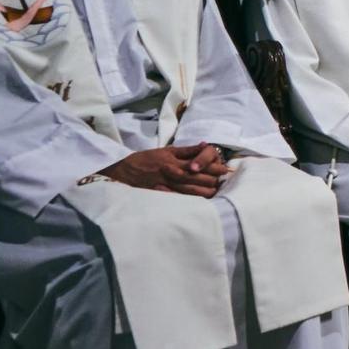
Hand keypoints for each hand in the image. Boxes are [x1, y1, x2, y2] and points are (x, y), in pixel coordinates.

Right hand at [101, 144, 230, 195]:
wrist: (123, 171)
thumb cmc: (147, 159)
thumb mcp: (167, 150)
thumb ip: (187, 150)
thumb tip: (206, 145)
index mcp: (174, 162)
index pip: (199, 166)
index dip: (214, 168)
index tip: (225, 170)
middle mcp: (170, 175)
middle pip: (197, 180)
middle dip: (212, 182)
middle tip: (222, 182)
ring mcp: (165, 187)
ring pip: (189, 192)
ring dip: (204, 193)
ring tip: (215, 193)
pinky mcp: (160, 196)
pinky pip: (177, 200)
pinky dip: (189, 201)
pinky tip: (199, 203)